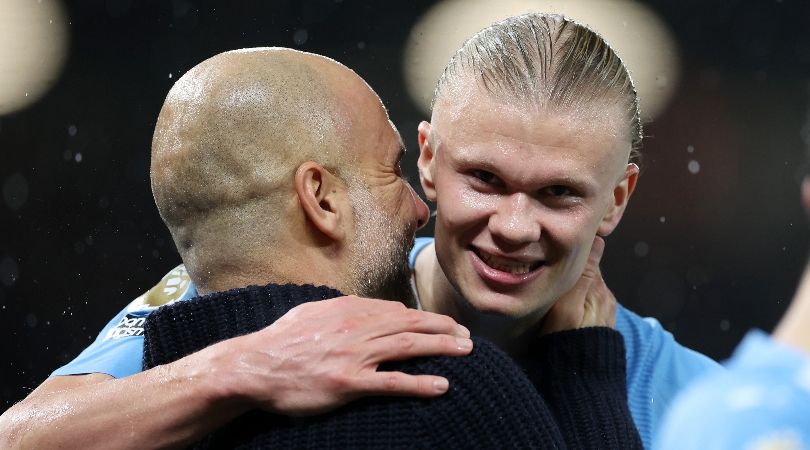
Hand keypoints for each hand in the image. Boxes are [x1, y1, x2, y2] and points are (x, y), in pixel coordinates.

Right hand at [178, 295, 472, 415]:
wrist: (255, 365)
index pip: (396, 310)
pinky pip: (393, 382)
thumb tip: (357, 305)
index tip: (442, 322)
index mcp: (349, 309)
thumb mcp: (311, 312)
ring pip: (409, 346)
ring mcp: (355, 354)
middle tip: (467, 334)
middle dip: (443, 328)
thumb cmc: (280, 340)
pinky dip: (420, 382)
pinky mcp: (349, 382)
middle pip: (410, 324)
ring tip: (466, 351)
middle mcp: (357, 327)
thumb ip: (339, 308)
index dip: (424, 316)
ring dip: (442, 347)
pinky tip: (442, 385)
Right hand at [538, 236, 615, 334]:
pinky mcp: (600, 324)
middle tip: (550, 268)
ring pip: (587, 288)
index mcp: (599, 289)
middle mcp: (606, 297)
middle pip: (587, 274)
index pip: (587, 259)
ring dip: (575, 285)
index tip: (554, 249)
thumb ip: (583, 274)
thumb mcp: (569, 305)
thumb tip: (598, 239)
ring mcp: (604, 312)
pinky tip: (566, 305)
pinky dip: (578, 299)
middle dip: (573, 270)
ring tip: (557, 287)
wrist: (580, 379)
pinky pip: (588, 302)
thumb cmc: (568, 338)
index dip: (572, 253)